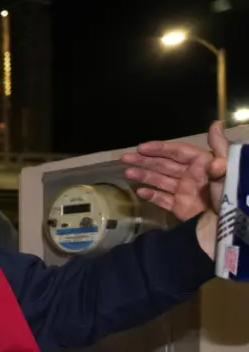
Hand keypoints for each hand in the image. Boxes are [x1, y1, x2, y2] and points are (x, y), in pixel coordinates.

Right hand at [120, 121, 228, 257]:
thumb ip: (219, 148)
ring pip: (159, 180)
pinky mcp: (179, 207)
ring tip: (127, 173)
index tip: (141, 147)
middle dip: (144, 161)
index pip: (177, 152)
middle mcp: (190, 175)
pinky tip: (139, 191)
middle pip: (164, 165)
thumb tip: (215, 124)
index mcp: (201, 164)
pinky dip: (151, 195)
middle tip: (124, 158)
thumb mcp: (228, 168)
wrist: (227, 227)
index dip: (159, 149)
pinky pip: (162, 199)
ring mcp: (183, 192)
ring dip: (143, 175)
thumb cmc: (228, 195)